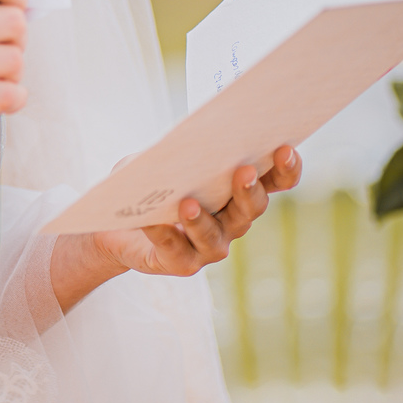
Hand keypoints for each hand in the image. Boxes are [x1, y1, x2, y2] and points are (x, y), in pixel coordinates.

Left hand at [50, 145, 301, 308]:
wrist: (116, 223)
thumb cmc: (147, 182)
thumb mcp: (159, 157)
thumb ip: (175, 148)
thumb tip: (183, 139)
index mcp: (237, 190)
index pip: (274, 182)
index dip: (286, 169)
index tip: (285, 148)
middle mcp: (232, 221)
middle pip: (251, 208)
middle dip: (249, 190)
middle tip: (243, 171)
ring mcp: (209, 245)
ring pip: (216, 236)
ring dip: (203, 220)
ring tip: (188, 204)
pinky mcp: (181, 263)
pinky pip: (175, 249)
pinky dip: (163, 233)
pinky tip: (151, 221)